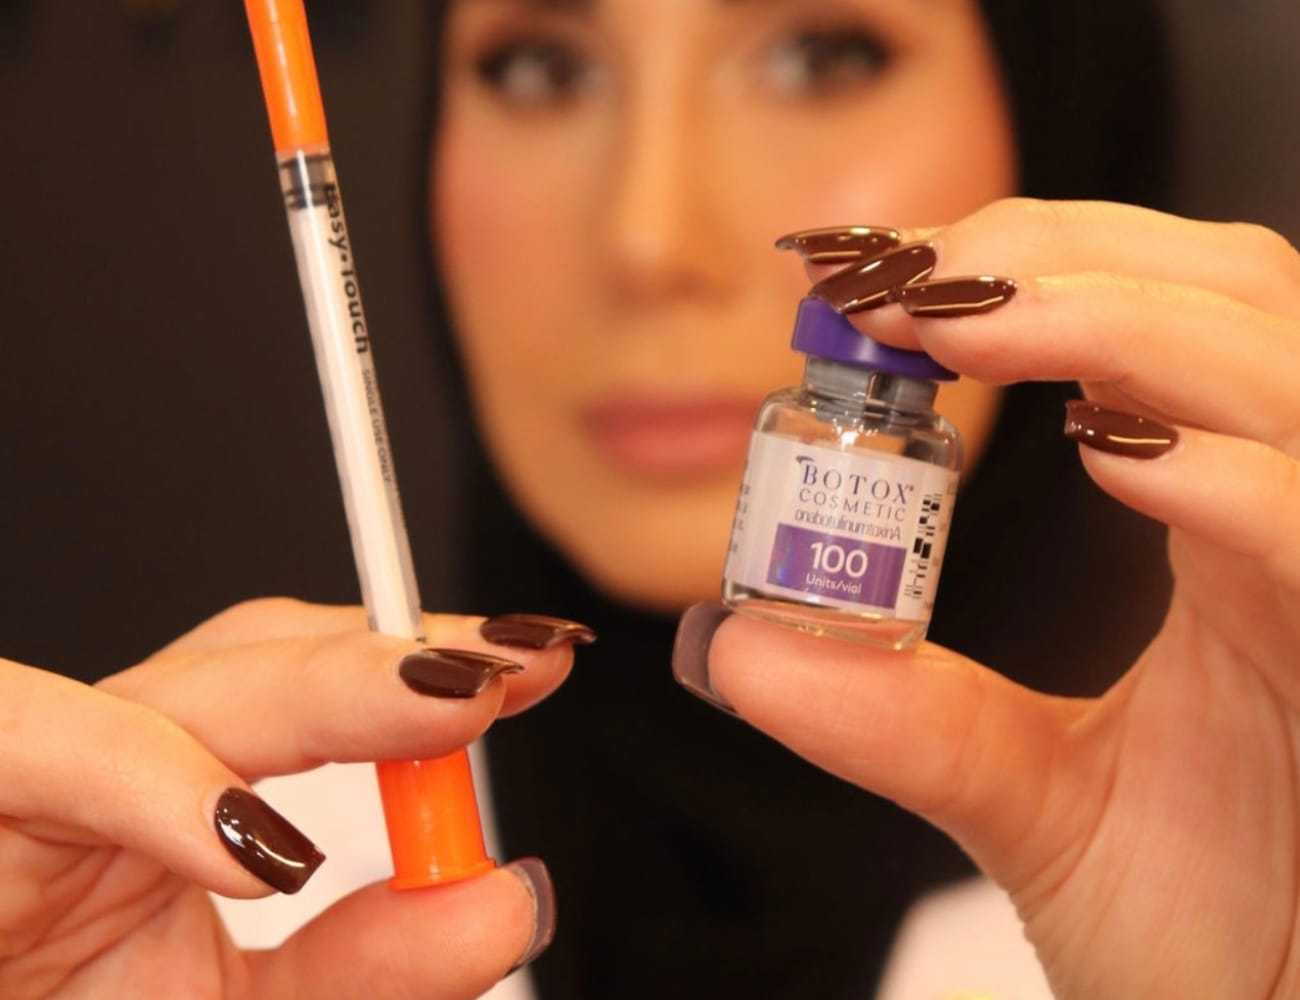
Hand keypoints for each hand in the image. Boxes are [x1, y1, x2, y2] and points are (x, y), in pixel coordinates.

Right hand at [0, 598, 583, 998]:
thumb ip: (370, 967)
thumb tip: (505, 897)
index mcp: (171, 810)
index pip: (309, 699)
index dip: (422, 671)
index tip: (536, 665)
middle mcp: (106, 773)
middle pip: (259, 661)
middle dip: (400, 653)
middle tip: (521, 657)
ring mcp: (32, 776)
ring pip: (181, 689)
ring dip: (328, 690)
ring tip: (454, 698)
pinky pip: (48, 751)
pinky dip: (152, 786)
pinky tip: (254, 846)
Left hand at [676, 200, 1299, 997]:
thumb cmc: (1207, 927)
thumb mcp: (1027, 798)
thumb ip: (898, 714)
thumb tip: (728, 642)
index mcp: (1235, 540)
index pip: (1166, 326)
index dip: (1035, 273)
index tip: (881, 286)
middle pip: (1238, 300)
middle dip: (1072, 259)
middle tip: (915, 282)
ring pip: (1293, 377)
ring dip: (1129, 323)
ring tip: (974, 327)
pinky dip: (1238, 480)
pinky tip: (1116, 453)